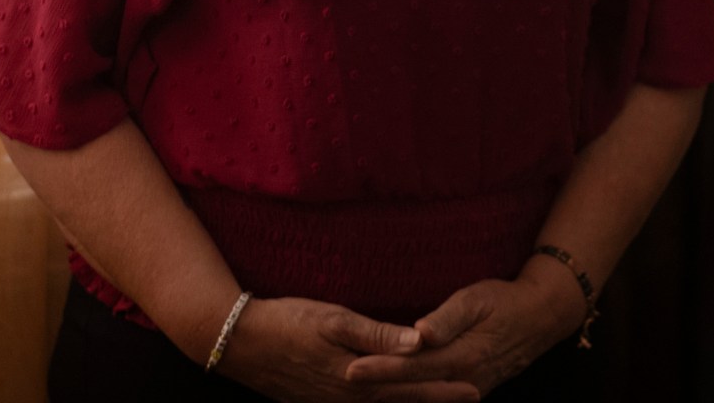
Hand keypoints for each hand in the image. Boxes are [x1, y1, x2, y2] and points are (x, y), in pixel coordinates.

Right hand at [211, 296, 479, 402]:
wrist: (240, 342)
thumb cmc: (289, 322)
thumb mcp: (335, 320)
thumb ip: (378, 334)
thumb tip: (420, 342)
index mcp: (358, 379)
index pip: (410, 386)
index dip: (442, 388)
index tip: (473, 388)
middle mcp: (348, 398)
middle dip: (435, 401)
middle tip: (472, 397)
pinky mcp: (317, 402)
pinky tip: (387, 402)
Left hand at [341, 264, 584, 397]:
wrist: (540, 319)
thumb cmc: (503, 302)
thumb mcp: (476, 300)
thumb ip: (447, 319)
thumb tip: (421, 332)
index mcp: (461, 356)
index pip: (412, 366)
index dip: (380, 369)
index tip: (351, 369)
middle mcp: (463, 380)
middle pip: (411, 389)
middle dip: (375, 388)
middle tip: (341, 382)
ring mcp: (467, 390)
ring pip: (422, 400)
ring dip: (390, 399)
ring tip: (356, 394)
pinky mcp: (468, 390)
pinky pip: (434, 400)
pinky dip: (411, 400)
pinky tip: (390, 397)